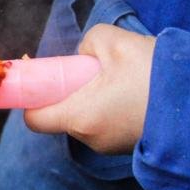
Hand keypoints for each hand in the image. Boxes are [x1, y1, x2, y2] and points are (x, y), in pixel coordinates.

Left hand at [24, 25, 155, 153]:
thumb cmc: (156, 75)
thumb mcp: (116, 43)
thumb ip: (87, 44)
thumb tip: (83, 55)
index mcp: (78, 117)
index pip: (33, 118)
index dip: (33, 97)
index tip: (44, 78)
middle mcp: (90, 138)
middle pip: (62, 115)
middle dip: (71, 91)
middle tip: (95, 70)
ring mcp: (111, 146)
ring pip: (88, 118)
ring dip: (96, 97)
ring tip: (125, 79)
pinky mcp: (130, 146)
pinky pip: (109, 124)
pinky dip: (114, 107)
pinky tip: (137, 92)